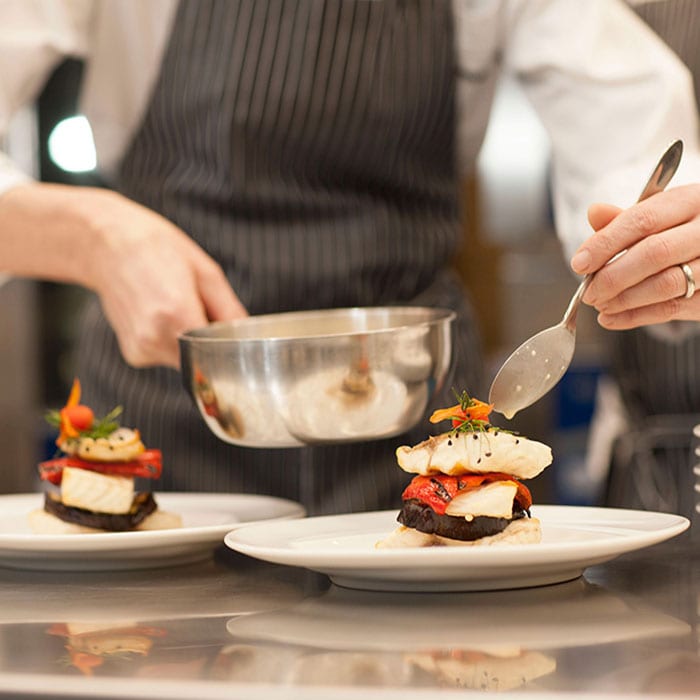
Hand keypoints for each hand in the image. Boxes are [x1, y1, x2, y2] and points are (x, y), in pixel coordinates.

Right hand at [84, 190, 246, 367]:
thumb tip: (246, 335)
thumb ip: (229, 310)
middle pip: (202, 358)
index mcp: (176, 314)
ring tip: (177, 308)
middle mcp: (155, 338)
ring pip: (185, 360)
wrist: (105, 244)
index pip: (218, 352)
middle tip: (201, 311)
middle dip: (210, 342)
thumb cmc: (156, 249)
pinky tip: (161, 315)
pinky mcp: (134, 355)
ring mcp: (142, 349)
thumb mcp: (205, 272)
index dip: (229, 345)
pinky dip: (172, 341)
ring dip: (190, 342)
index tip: (230, 334)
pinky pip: (167, 356)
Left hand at [570, 185, 699, 328]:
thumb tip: (593, 212)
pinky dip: (636, 316)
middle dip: (612, 276)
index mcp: (690, 201)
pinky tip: (612, 318)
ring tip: (600, 304)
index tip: (579, 263)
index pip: (643, 220)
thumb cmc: (681, 230)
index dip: (606, 243)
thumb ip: (625, 219)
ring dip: (623, 299)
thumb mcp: (660, 216)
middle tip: (588, 292)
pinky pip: (673, 309)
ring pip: (666, 284)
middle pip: (654, 253)